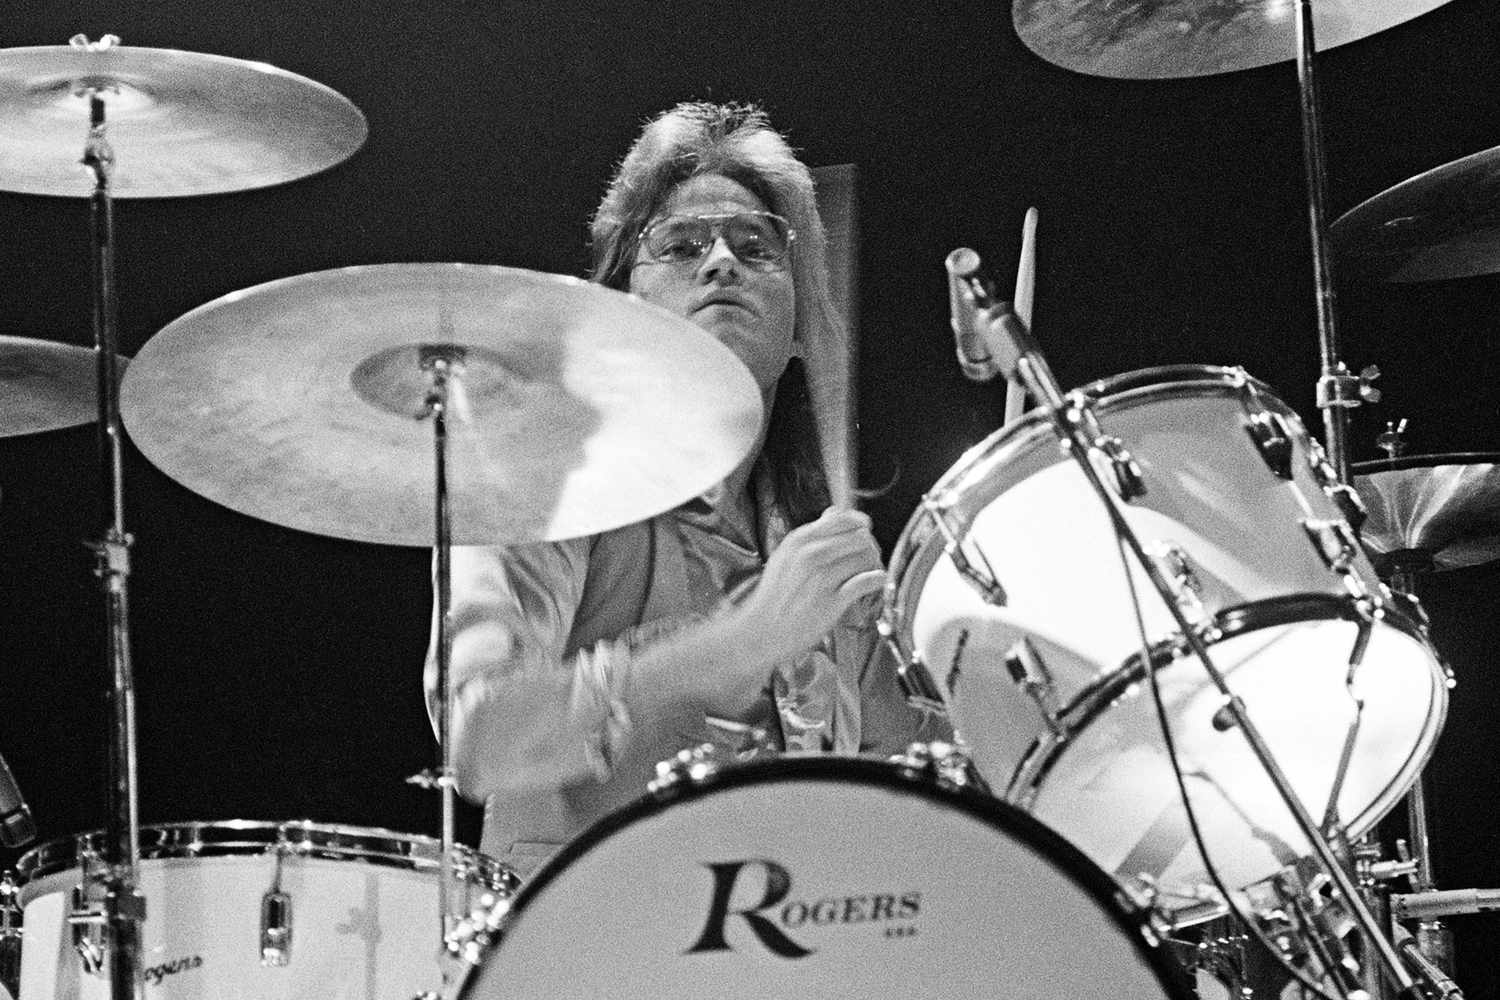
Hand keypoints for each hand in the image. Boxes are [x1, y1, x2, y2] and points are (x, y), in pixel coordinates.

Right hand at [732, 506, 886, 664]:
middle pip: (860, 536)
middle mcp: (812, 554)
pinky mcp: (833, 601)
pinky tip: (875, 582)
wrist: (763, 630)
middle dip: (869, 545)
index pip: (844, 519)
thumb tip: (834, 512)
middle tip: (868, 557)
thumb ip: (811, 534)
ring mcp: (823, 577)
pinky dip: (877, 579)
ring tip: (870, 572)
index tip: (863, 532)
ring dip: (874, 563)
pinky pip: (867, 581)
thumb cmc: (775, 595)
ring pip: (867, 557)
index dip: (859, 525)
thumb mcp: (785, 555)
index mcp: (800, 540)